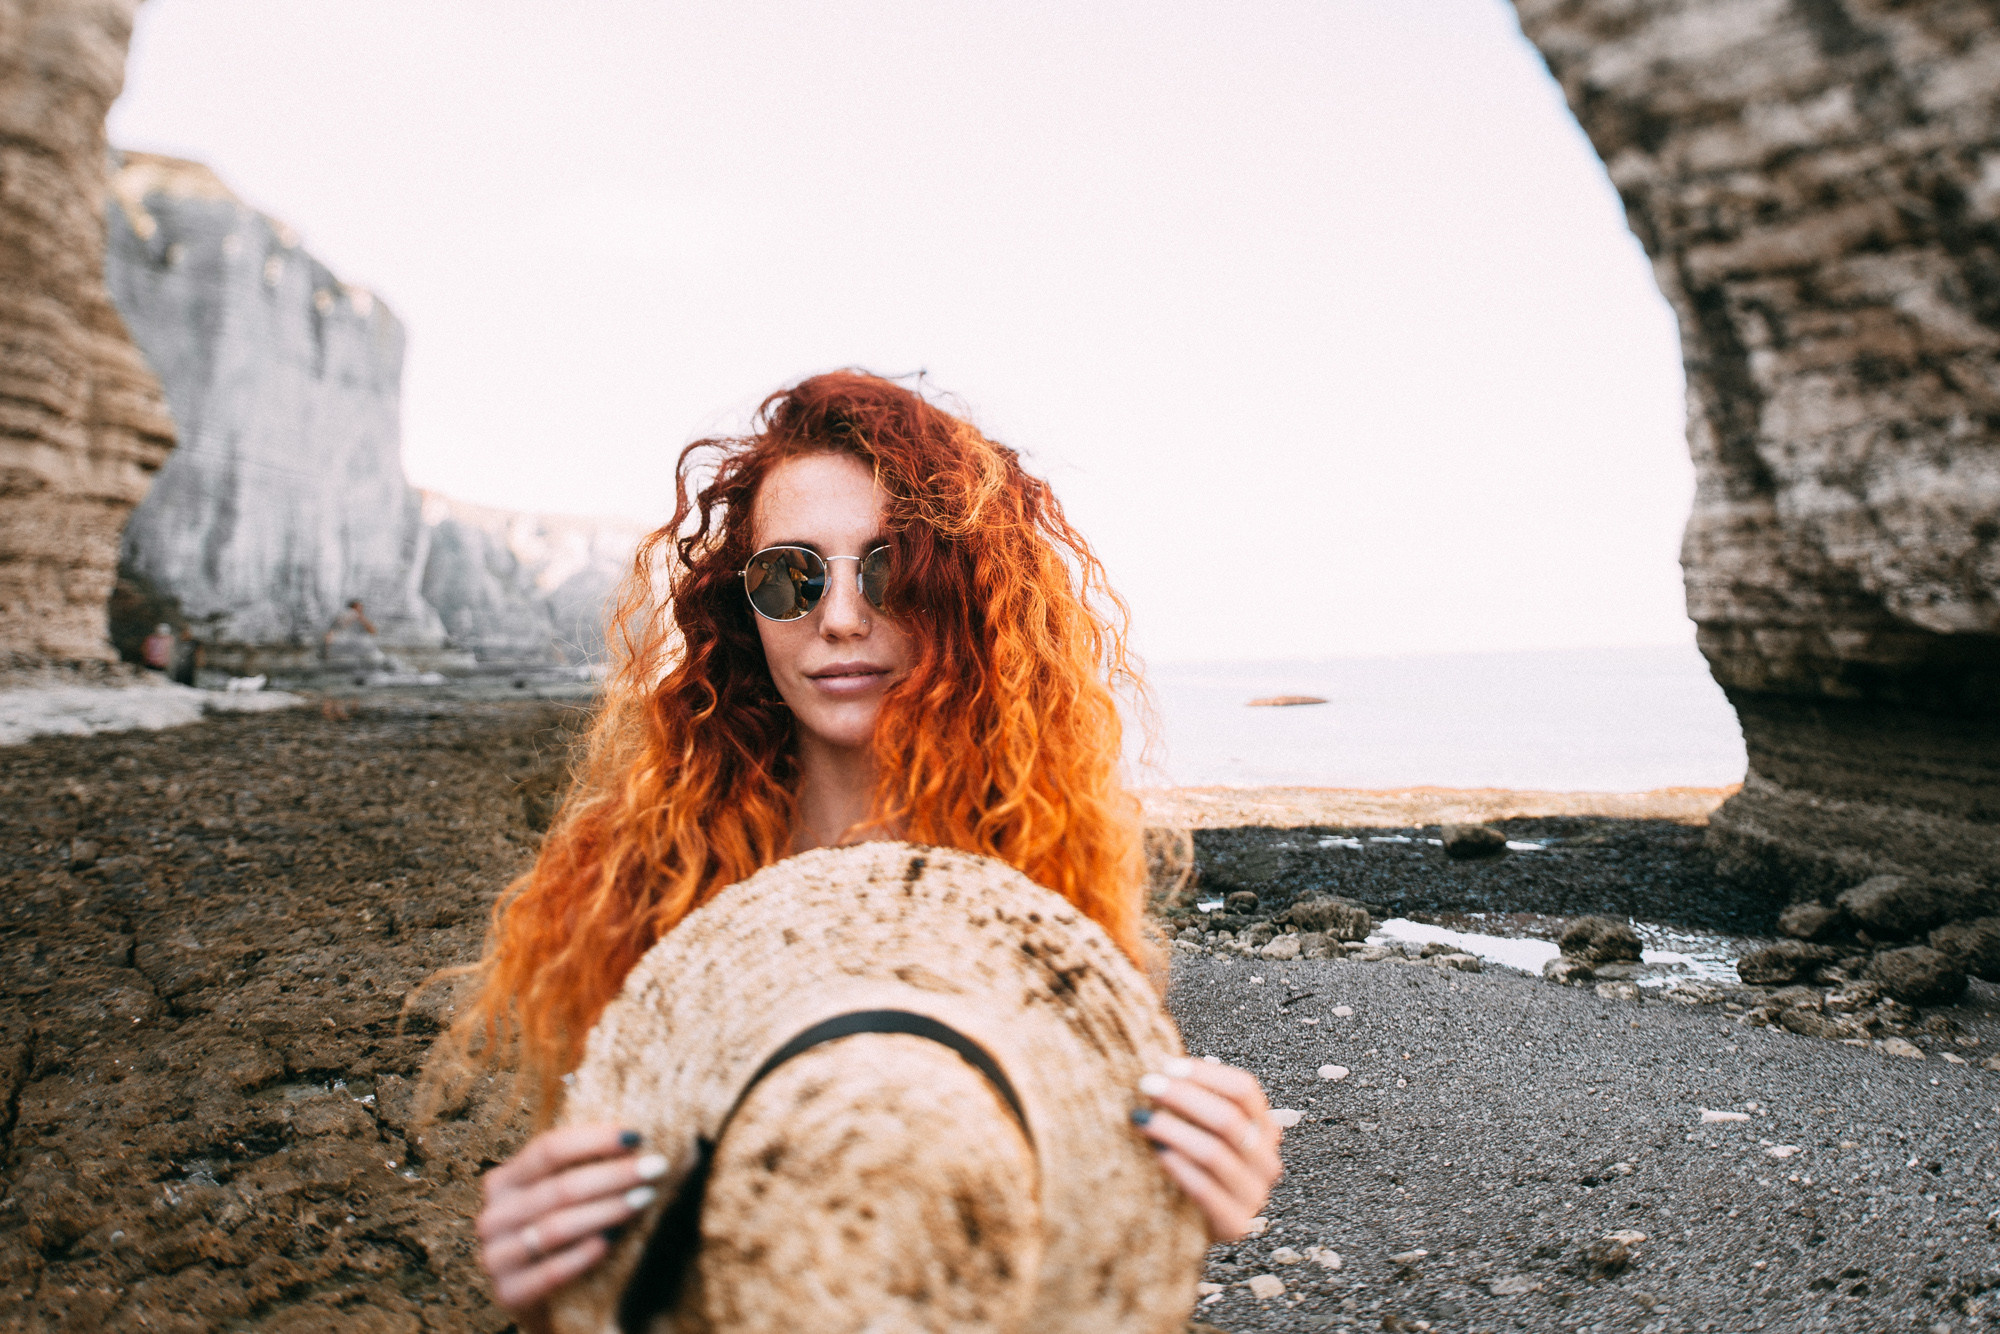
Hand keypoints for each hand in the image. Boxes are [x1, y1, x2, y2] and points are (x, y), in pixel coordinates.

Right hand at [477, 1123, 675, 1327]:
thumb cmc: (561, 1231)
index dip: (593, 1140)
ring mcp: (496, 1256)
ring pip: (556, 1227)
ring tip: (645, 1197)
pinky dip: (584, 1254)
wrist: (541, 1295)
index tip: (636, 1136)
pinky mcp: (508, 1292)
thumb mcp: (560, 1196)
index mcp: (503, 1182)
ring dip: (606, 1210)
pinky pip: (551, 1271)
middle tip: (655, 1168)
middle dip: (613, 1175)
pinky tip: (613, 1239)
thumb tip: (637, 1138)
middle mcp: (493, 1216)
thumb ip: (582, 1168)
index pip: (547, 1150)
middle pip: (559, 1188)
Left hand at [1131, 1057, 1280, 1240]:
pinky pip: (1205, 1189)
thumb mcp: (1196, 1127)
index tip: (1165, 1064)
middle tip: (1145, 1085)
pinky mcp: (1234, 1224)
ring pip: (1215, 1152)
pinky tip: (1155, 1151)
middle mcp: (1266, 1161)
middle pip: (1229, 1118)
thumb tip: (1163, 1057)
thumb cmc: (1187, 1163)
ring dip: (1174, 1129)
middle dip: (1183, 1097)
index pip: (1244, 1090)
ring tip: (1140, 1117)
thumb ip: (1192, 1097)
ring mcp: (1254, 1195)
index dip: (1205, 1074)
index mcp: (1263, 1129)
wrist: (1182, 1223)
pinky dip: (1178, 1166)